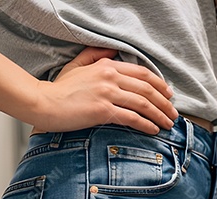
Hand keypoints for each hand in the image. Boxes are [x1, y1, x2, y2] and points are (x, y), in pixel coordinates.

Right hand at [29, 47, 178, 133]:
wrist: (43, 103)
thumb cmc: (59, 88)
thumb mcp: (77, 65)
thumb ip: (94, 55)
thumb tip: (112, 50)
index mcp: (106, 65)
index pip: (142, 73)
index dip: (159, 84)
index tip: (169, 94)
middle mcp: (109, 77)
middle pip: (147, 89)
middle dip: (164, 102)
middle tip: (173, 113)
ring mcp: (107, 94)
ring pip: (143, 103)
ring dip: (159, 115)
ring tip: (167, 124)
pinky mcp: (102, 111)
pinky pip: (132, 118)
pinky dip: (146, 124)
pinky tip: (154, 130)